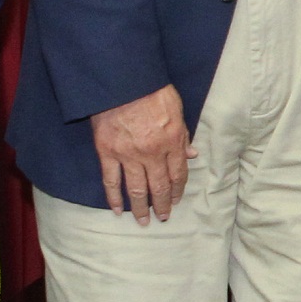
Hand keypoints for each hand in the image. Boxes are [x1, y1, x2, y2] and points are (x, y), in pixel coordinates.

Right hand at [90, 84, 194, 224]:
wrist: (121, 80)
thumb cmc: (152, 90)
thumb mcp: (177, 109)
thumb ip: (183, 135)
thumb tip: (193, 156)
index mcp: (171, 142)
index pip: (177, 174)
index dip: (177, 190)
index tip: (175, 200)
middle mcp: (151, 153)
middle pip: (158, 186)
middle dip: (162, 205)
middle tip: (163, 217)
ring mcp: (127, 154)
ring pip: (136, 189)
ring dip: (140, 208)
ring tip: (143, 221)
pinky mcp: (107, 152)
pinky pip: (110, 180)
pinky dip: (113, 198)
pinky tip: (117, 210)